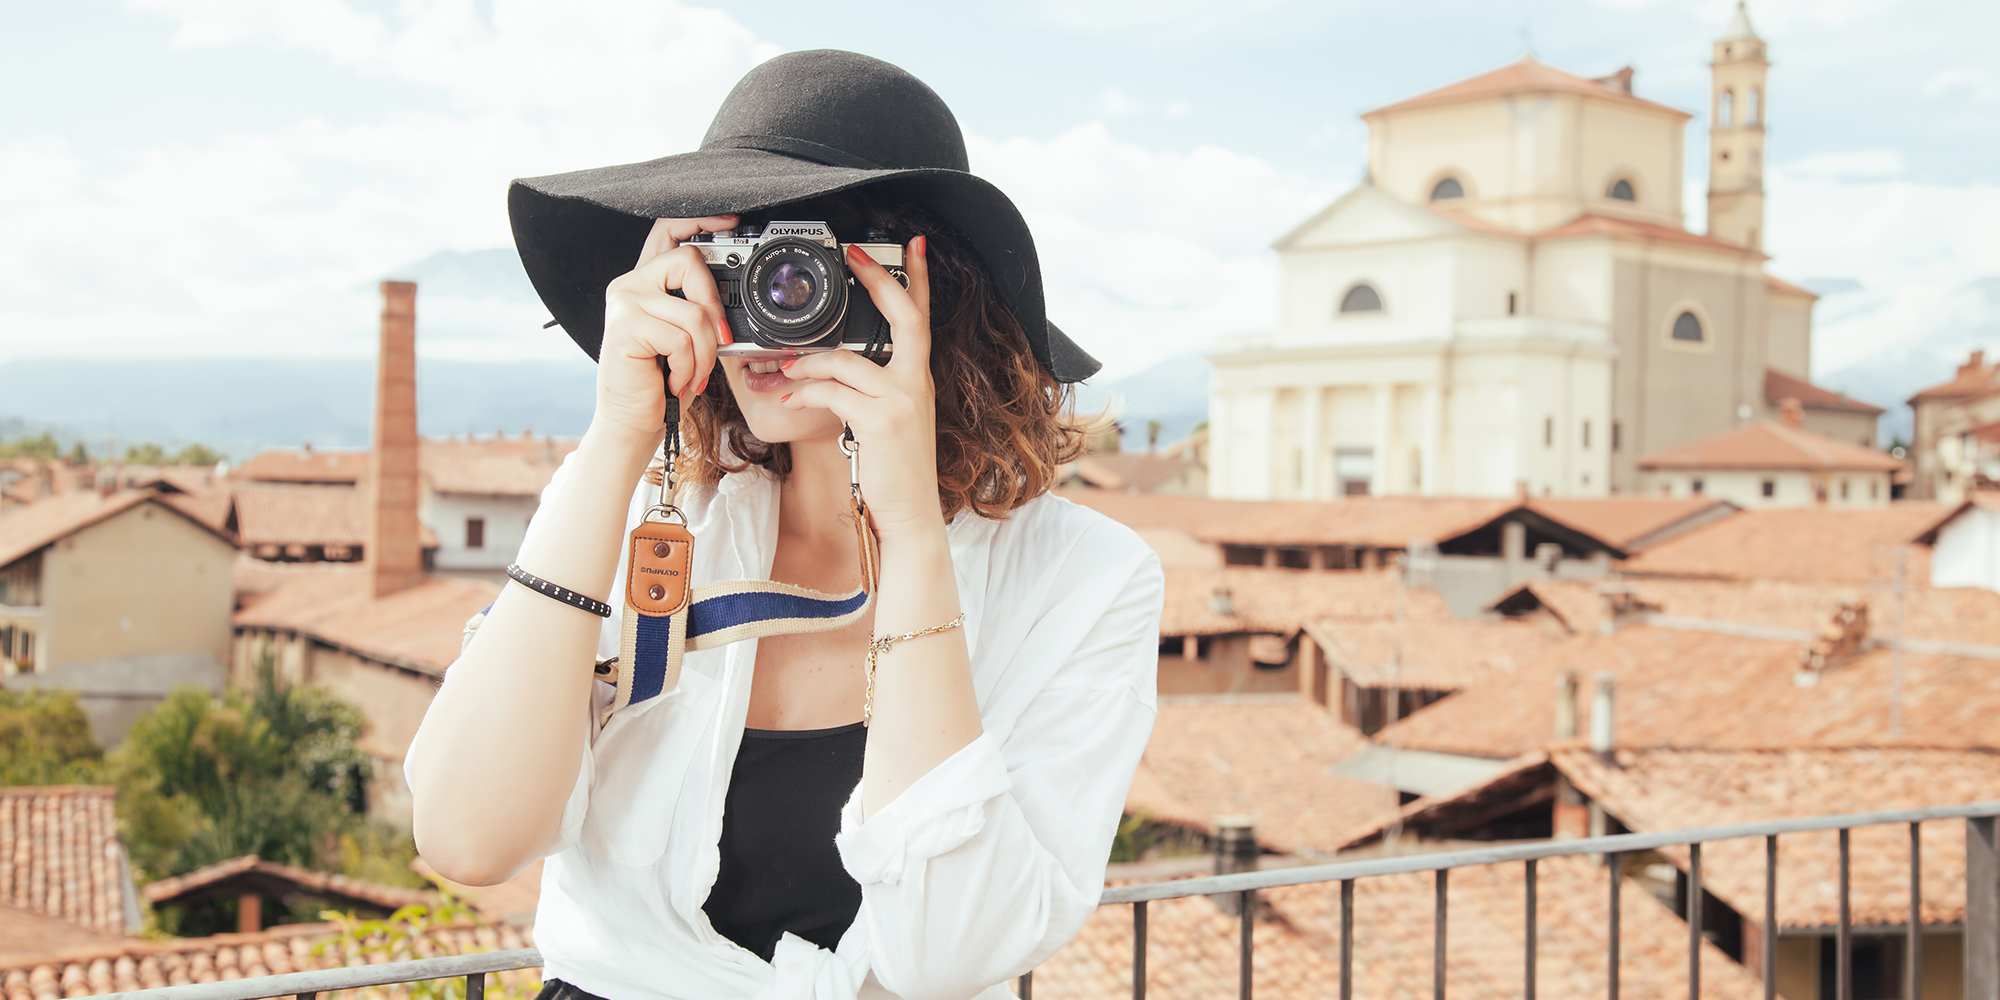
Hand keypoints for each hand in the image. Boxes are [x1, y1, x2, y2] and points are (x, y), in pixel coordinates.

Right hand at [594, 216, 737, 445]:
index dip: (699, 220)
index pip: (668, 231)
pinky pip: (680, 338)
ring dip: (704, 353)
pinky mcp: (625, 326)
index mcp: (648, 282)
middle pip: (688, 260)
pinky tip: (674, 379)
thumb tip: (734, 299)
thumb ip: (700, 309)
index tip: (730, 221)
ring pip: (692, 311)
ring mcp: (625, 302)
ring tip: (693, 374)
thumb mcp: (688, 338)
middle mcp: (631, 283)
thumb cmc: (662, 381)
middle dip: (714, 305)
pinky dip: (688, 366)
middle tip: (717, 340)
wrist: (634, 420)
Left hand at [778, 236, 942, 538]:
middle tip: (854, 255)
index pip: (922, 318)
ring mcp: (901, 400)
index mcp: (918, 380)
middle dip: (879, 280)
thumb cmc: (895, 473)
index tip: (911, 246)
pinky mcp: (880, 420)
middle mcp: (916, 384)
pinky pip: (833, 392)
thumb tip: (830, 370)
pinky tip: (787, 397)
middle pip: (905, 317)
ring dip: (807, 362)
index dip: (917, 280)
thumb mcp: (889, 423)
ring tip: (783, 369)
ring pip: (846, 360)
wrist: (910, 517)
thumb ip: (871, 391)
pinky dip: (804, 391)